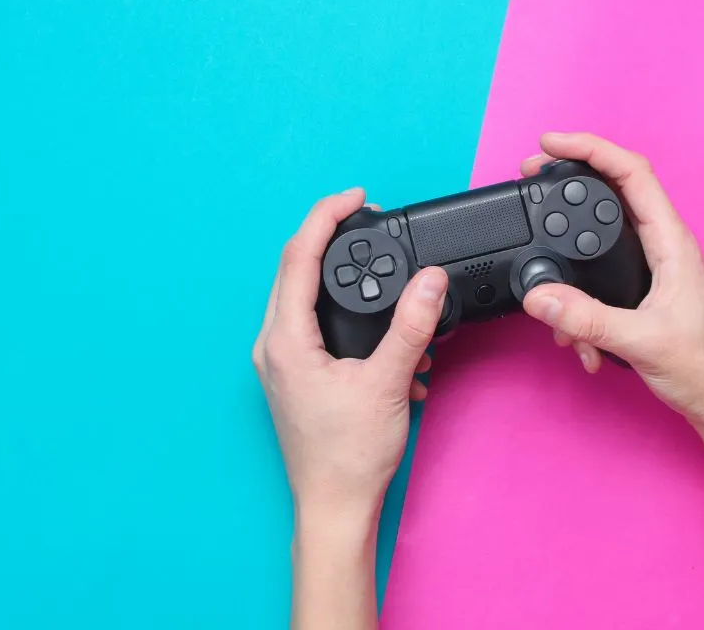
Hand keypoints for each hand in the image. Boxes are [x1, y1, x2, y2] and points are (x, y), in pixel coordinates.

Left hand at [252, 187, 448, 517]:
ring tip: (379, 269)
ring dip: (341, 277)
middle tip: (366, 219)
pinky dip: (344, 312)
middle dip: (333, 238)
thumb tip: (431, 281)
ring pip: (303, 296)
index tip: (357, 197)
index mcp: (284, 340)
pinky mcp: (294, 374)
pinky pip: (312, 324)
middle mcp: (272, 345)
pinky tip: (381, 330)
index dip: (327, 216)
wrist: (334, 507)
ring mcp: (280, 361)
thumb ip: (412, 327)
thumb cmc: (348, 457)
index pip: (298, 256)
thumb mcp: (388, 383)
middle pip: (295, 268)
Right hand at [519, 132, 703, 433]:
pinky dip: (578, 305)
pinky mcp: (643, 290)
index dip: (590, 149)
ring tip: (550, 302)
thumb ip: (587, 318)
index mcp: (672, 242)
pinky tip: (578, 338)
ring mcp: (653, 267)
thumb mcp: (641, 341)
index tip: (551, 145)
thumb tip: (539, 295)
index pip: (632, 173)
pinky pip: (598, 278)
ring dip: (567, 269)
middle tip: (531, 179)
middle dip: (567, 186)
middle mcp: (663, 246)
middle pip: (610, 193)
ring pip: (598, 242)